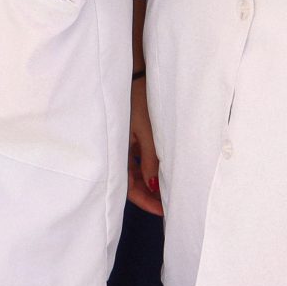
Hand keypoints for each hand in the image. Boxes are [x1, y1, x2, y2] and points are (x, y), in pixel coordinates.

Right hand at [126, 76, 163, 214]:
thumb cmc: (139, 101)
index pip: (129, 187)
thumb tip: (153, 186)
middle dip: (149, 195)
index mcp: (117, 151)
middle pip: (132, 181)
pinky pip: (138, 157)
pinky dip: (149, 167)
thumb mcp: (147, 132)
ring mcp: (125, 142)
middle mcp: (119, 149)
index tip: (164, 211)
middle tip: (169, 205)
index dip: (145, 201)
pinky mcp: (131, 134)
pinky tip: (161, 171)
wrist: (135, 74)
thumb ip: (149, 159)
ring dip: (150, 182)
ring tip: (168, 191)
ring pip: (136, 170)